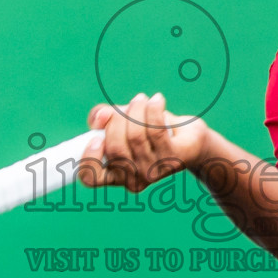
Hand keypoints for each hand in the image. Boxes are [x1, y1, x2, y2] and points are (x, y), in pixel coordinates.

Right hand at [79, 92, 210, 192]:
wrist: (188, 137)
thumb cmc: (148, 131)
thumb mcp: (120, 121)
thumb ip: (100, 117)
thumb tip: (101, 116)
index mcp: (114, 175)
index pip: (90, 178)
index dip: (89, 157)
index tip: (97, 137)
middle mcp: (133, 179)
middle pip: (115, 148)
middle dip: (118, 119)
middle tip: (128, 104)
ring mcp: (153, 172)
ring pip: (136, 136)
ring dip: (137, 110)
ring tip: (142, 99)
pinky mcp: (173, 160)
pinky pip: (156, 131)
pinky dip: (154, 109)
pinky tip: (157, 100)